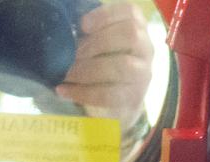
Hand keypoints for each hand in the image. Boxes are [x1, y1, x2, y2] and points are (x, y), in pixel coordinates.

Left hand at [57, 3, 153, 128]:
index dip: (106, 16)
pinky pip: (111, 94)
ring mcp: (143, 75)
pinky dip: (84, 92)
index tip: (83, 25)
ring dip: (90, 68)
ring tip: (67, 73)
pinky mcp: (134, 98)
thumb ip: (85, 30)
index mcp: (137, 28)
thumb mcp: (95, 40)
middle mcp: (145, 49)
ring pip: (124, 66)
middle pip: (131, 36)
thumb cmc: (102, 60)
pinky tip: (64, 90)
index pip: (131, 13)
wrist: (115, 99)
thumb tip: (64, 26)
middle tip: (73, 53)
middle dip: (98, 42)